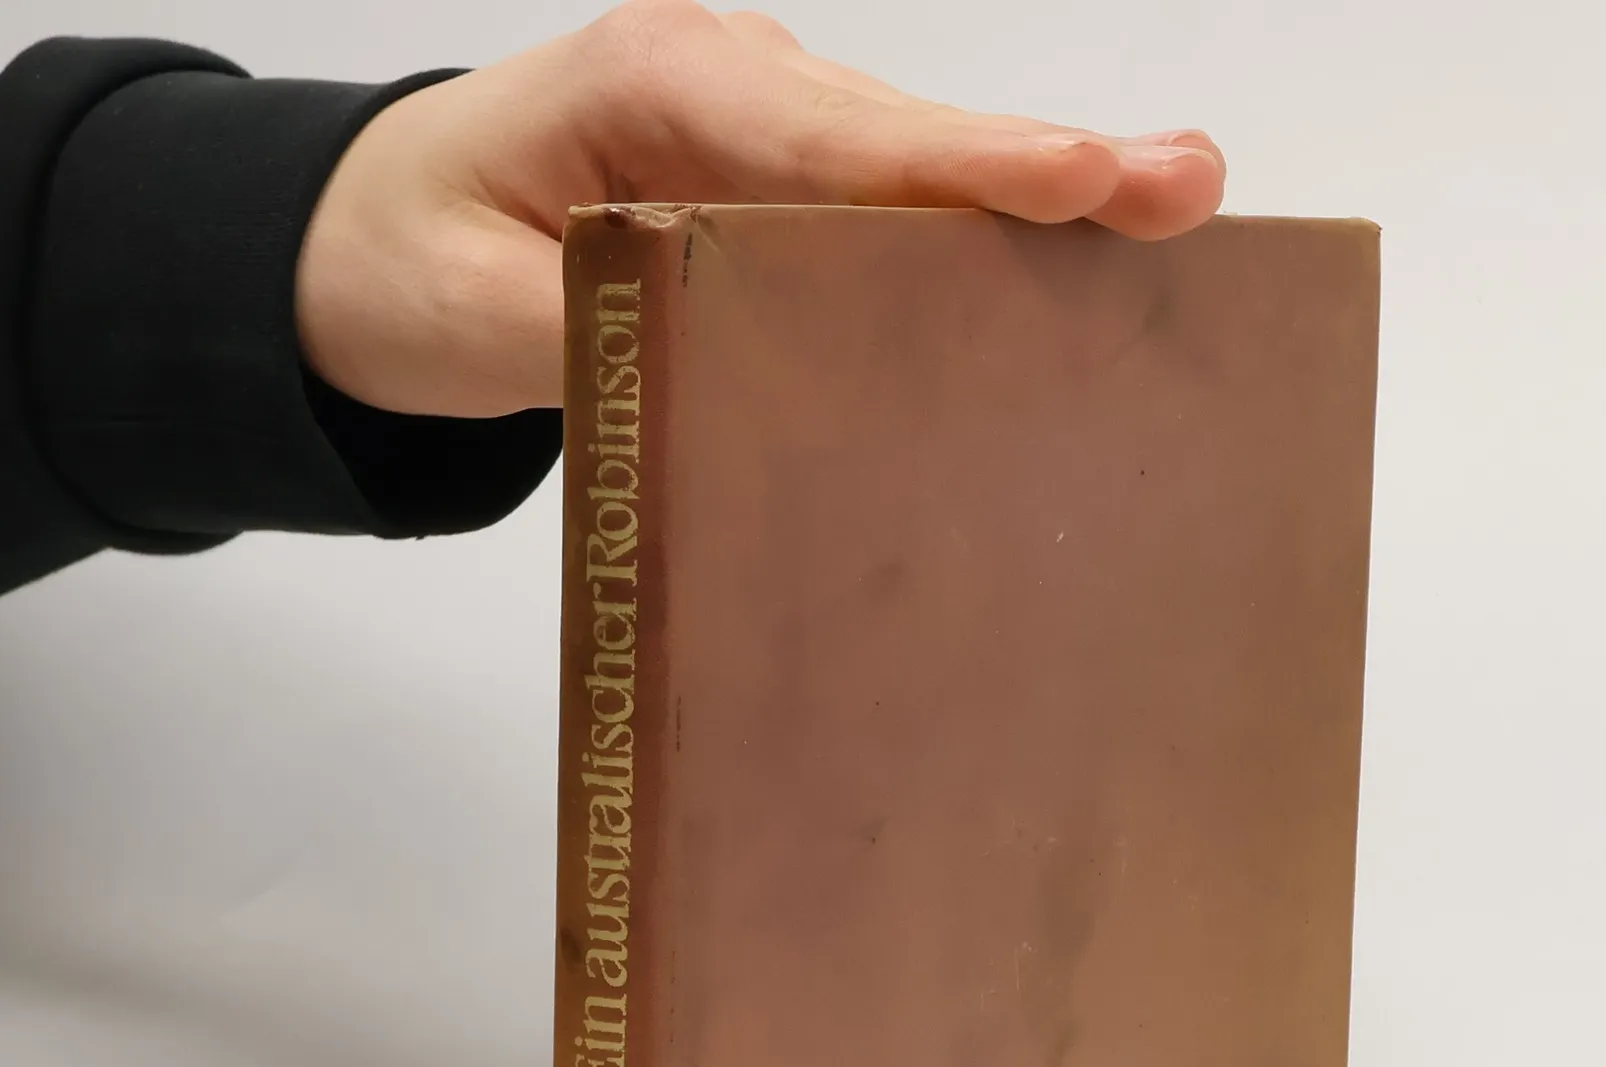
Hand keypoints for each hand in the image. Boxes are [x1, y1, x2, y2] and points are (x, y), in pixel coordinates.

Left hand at [294, 1, 1226, 418]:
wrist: (357, 245)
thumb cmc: (404, 259)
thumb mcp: (470, 317)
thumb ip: (598, 338)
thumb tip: (729, 375)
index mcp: (656, 92)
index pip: (834, 136)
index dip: (966, 162)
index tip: (1085, 177)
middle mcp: (732, 93)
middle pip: (913, 141)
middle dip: (1052, 167)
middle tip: (1188, 190)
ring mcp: (764, 139)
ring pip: (919, 174)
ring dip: (1041, 204)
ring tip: (1171, 224)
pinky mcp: (778, 197)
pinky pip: (892, 217)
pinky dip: (981, 246)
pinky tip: (1067, 281)